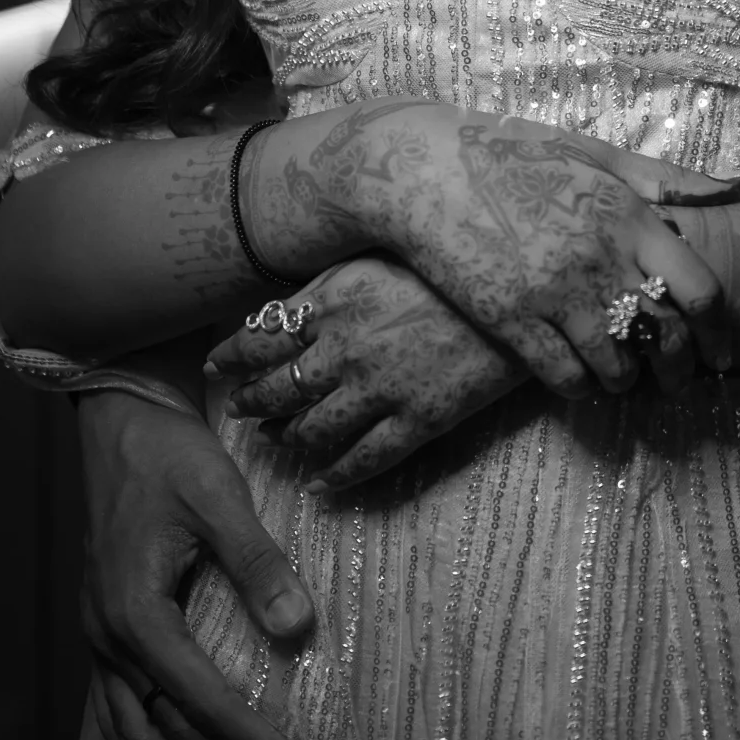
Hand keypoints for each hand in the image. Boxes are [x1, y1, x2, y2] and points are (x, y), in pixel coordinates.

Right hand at [78, 389, 316, 739]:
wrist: (119, 419)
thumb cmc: (172, 453)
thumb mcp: (220, 496)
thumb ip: (257, 563)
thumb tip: (298, 629)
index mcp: (138, 615)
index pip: (205, 703)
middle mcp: (111, 642)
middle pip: (174, 736)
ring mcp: (100, 643)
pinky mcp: (106, 634)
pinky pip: (116, 720)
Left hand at [208, 255, 527, 486]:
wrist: (521, 290)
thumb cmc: (452, 261)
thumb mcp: (381, 255)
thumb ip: (331, 280)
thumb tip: (286, 304)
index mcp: (335, 299)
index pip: (262, 336)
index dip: (233, 356)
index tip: (218, 365)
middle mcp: (346, 348)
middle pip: (278, 387)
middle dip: (250, 401)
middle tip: (237, 409)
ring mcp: (380, 390)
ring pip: (313, 429)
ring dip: (286, 439)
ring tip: (275, 441)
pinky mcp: (418, 420)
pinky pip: (363, 460)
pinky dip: (335, 476)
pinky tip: (320, 484)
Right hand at [314, 104, 736, 395]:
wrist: (432, 171)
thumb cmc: (518, 156)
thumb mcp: (596, 155)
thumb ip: (664, 178)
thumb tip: (733, 185)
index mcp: (629, 216)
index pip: (700, 291)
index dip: (718, 334)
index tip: (720, 356)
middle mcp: (601, 258)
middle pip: (665, 338)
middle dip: (679, 371)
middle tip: (676, 384)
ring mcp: (555, 292)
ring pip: (617, 366)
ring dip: (627, 383)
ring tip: (624, 382)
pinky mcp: (512, 319)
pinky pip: (564, 377)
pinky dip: (581, 390)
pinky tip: (580, 383)